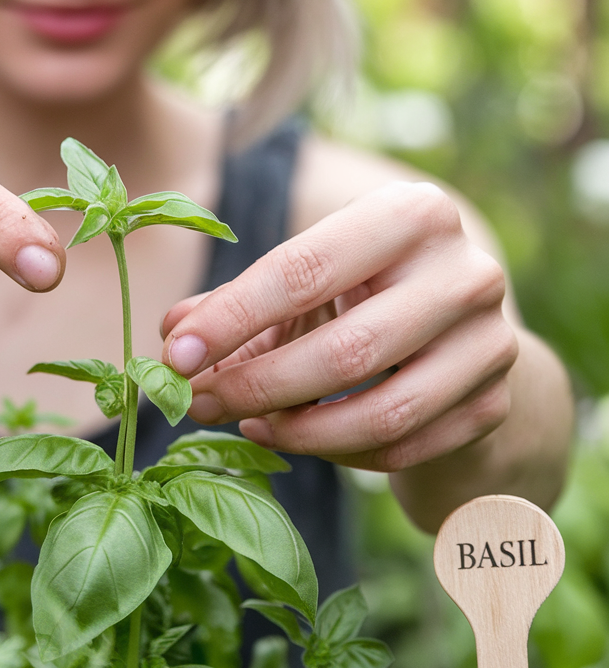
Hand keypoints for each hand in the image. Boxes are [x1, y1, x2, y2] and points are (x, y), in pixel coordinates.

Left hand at [159, 182, 517, 472]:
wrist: (457, 328)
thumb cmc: (361, 289)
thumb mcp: (304, 277)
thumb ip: (237, 302)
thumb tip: (172, 330)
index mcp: (409, 214)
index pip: (302, 271)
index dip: (231, 320)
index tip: (176, 357)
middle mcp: (464, 272)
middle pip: (345, 352)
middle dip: (256, 386)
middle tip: (196, 404)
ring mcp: (491, 343)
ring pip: (381, 414)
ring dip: (296, 430)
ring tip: (244, 422)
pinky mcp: (495, 403)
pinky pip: (402, 448)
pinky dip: (336, 454)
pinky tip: (293, 436)